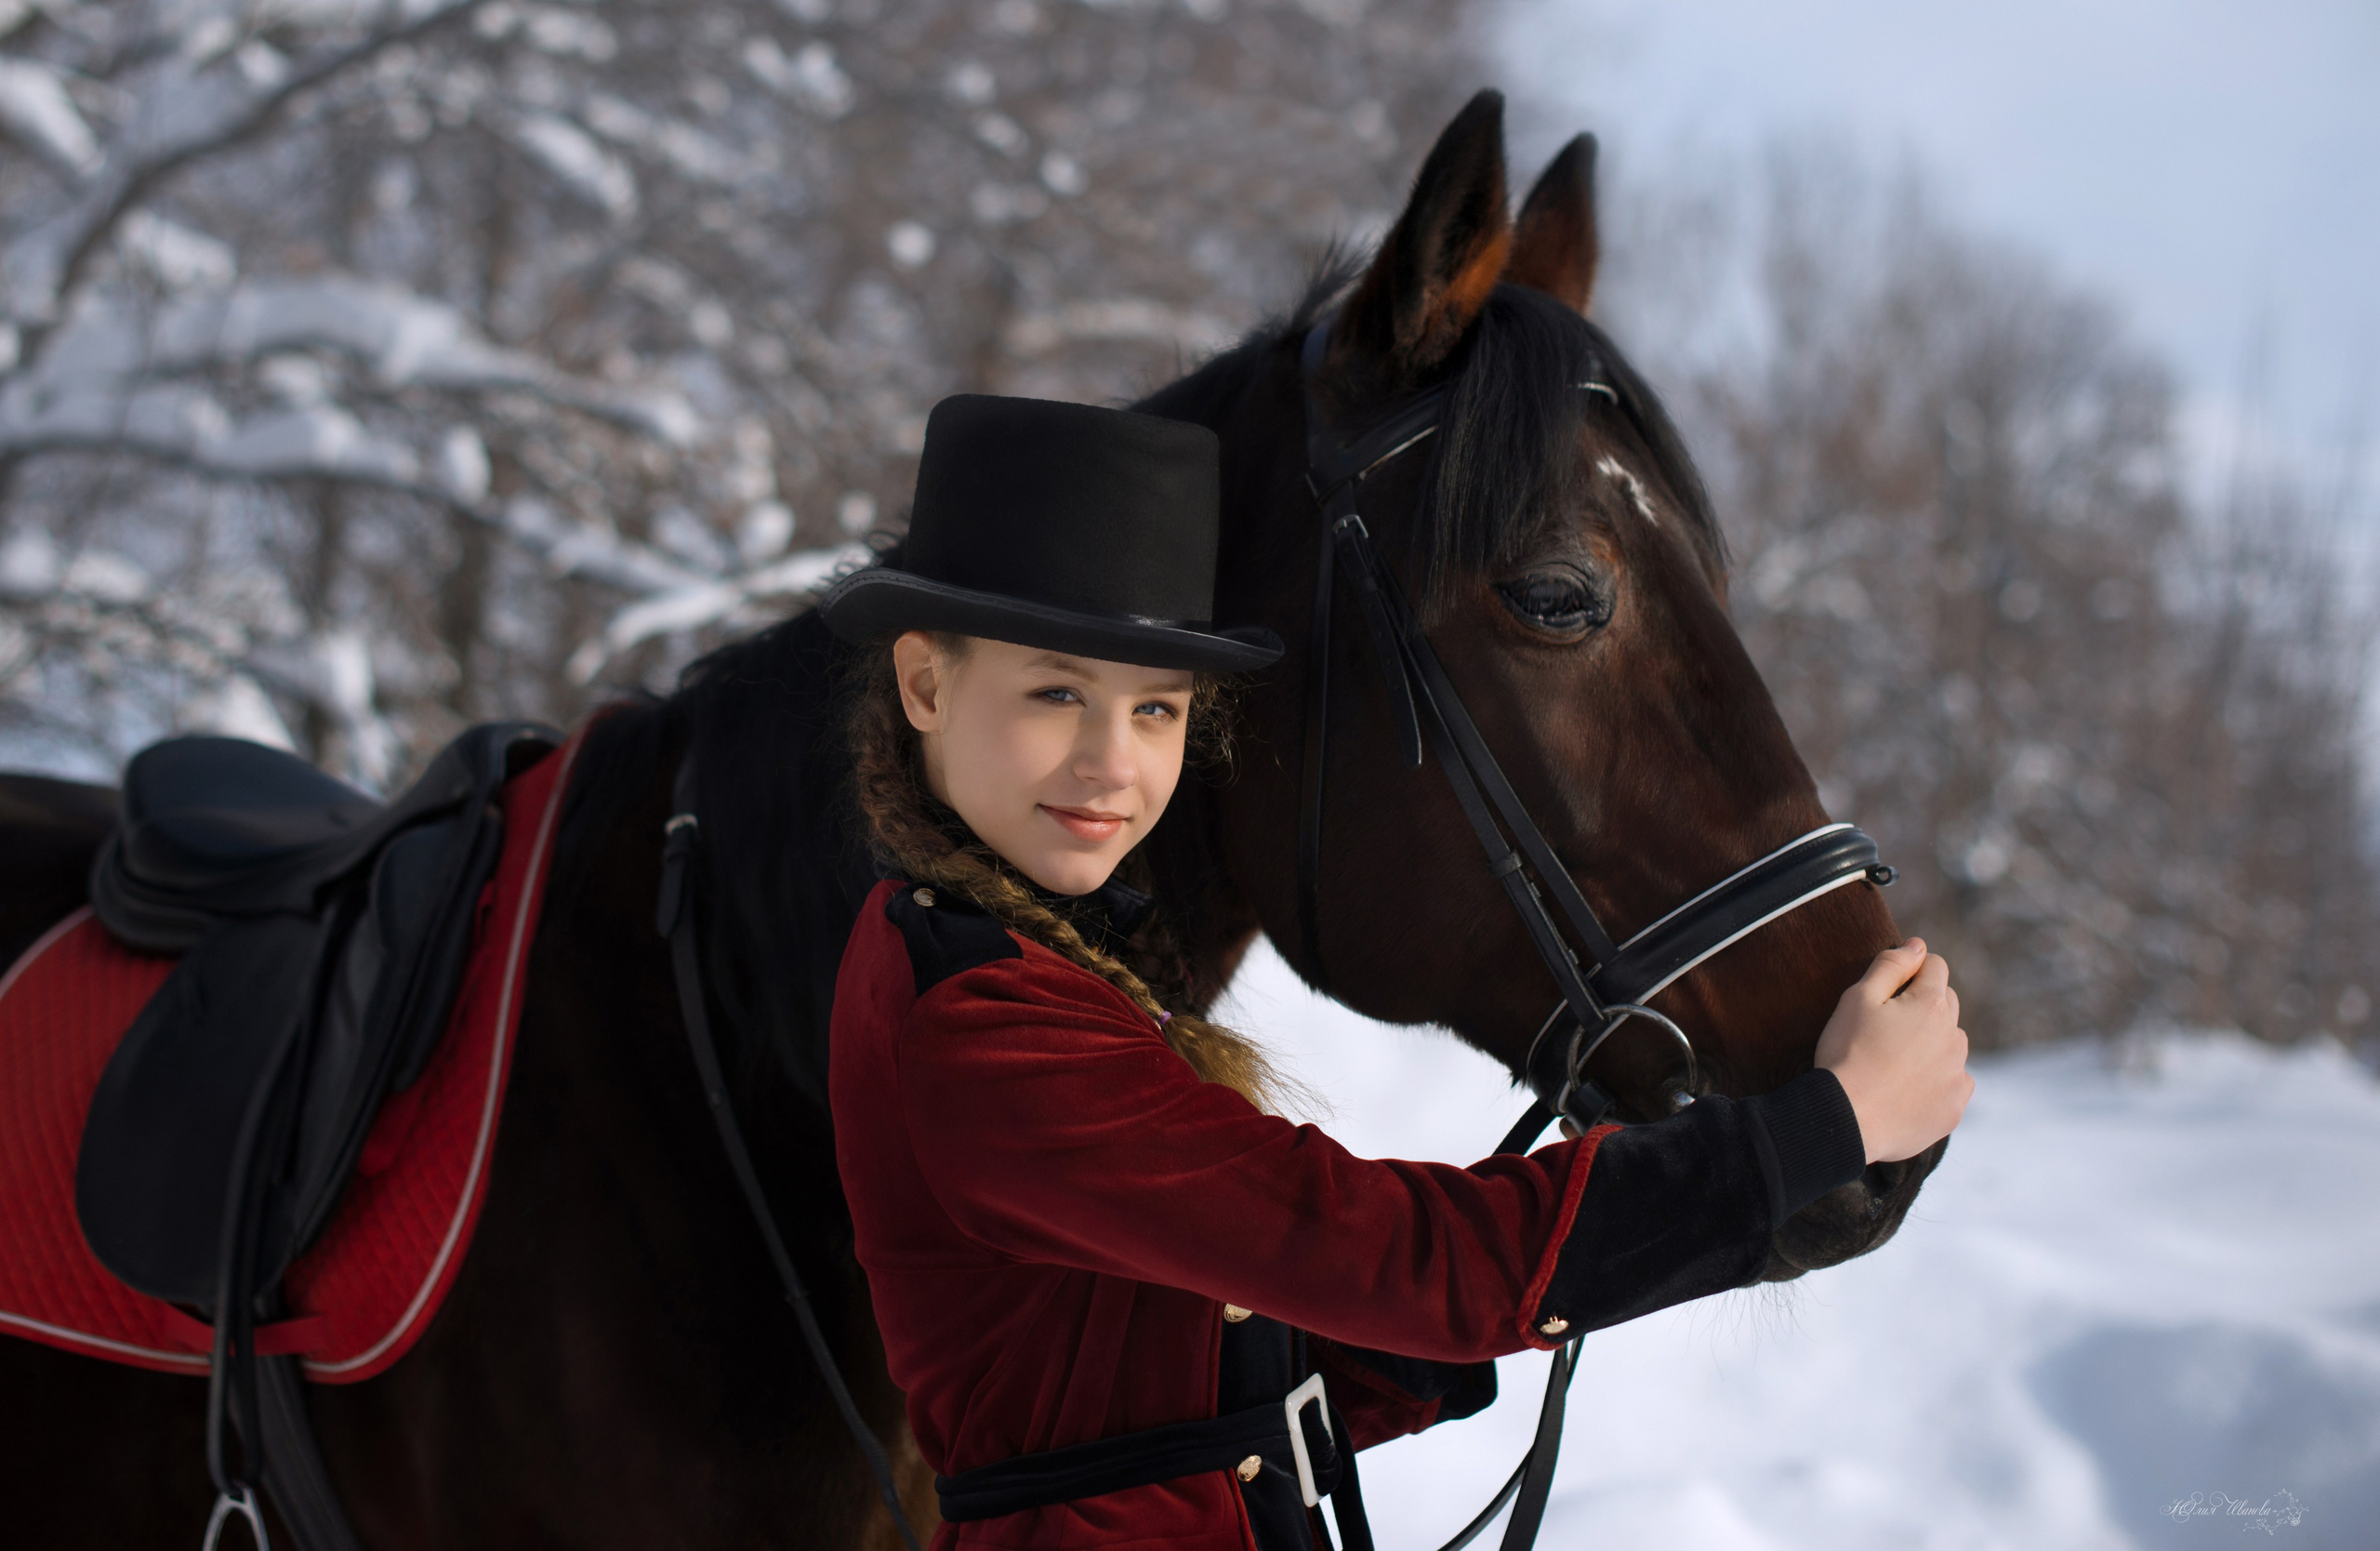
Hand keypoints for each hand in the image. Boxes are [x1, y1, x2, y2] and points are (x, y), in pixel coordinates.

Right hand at [1814, 938, 1973, 1163]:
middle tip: (1885, 1029)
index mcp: (1931, 1005)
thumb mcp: (1857, 999)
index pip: (1935, 967)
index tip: (1888, 990)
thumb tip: (1918, 945)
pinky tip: (1905, 1091)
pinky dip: (1935, 1083)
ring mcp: (1957, 1075)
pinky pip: (1952, 1084)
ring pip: (1951, 1046)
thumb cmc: (1846, 1053)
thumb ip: (1891, 966)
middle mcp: (1954, 1037)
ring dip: (1932, 1045)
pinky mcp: (1954, 1108)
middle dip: (1923, 1007)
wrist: (1846, 1119)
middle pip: (1947, 1005)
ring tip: (1894, 1063)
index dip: (1911, 970)